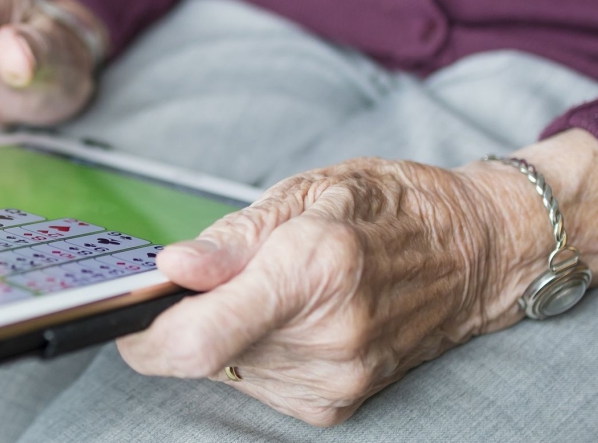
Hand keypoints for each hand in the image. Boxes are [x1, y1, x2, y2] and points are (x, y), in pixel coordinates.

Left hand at [118, 131, 597, 425]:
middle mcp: (326, 339)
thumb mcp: (307, 192)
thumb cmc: (389, 208)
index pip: (196, 340)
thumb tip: (170, 268)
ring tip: (271, 289)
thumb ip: (232, 239)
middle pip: (202, 353)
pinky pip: (258, 381)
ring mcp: (335, 381)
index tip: (122, 314)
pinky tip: (291, 319)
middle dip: (185, 318)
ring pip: (226, 368)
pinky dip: (254, 350)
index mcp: (313, 271)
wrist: (475, 253)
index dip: (142, 335)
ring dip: (224, 333)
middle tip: (208, 277)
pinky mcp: (336, 406)